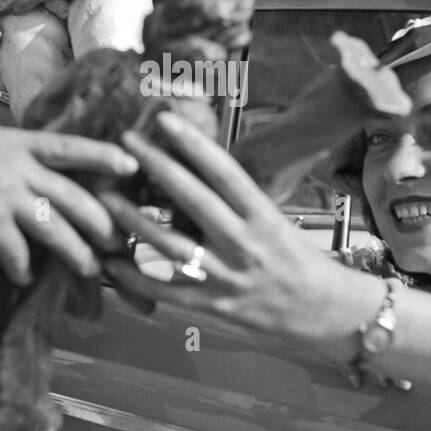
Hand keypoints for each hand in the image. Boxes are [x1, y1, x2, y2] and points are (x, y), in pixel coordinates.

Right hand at [0, 125, 137, 286]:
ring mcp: (3, 193)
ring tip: (88, 269)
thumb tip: (15, 170)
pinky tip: (22, 278)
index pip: (68, 145)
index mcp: (13, 141)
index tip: (130, 162)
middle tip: (117, 237)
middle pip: (73, 194)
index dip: (102, 154)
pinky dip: (21, 267)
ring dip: (74, 252)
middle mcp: (15, 166)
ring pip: (54, 227)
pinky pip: (16, 251)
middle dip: (100, 218)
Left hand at [97, 114, 380, 363]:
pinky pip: (167, 291)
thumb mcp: (275, 221)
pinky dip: (135, 278)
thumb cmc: (297, 257)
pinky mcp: (214, 306)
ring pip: (171, 245)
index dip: (193, 143)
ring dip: (134, 220)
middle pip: (193, 199)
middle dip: (157, 166)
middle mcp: (244, 242)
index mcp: (263, 215)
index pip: (224, 172)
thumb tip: (195, 168)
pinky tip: (110, 262)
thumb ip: (237, 201)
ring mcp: (227, 276)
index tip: (164, 119)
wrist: (324, 311)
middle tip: (126, 142)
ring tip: (106, 198)